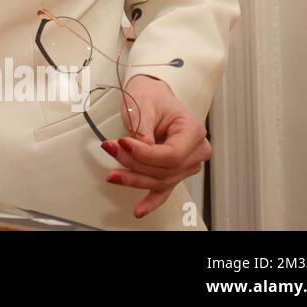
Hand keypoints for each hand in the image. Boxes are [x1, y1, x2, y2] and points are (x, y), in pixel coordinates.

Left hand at [100, 75, 212, 218]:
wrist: (153, 96)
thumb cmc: (152, 96)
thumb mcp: (144, 104)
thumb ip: (143, 126)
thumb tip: (140, 146)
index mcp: (193, 131)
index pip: (172, 154)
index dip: (146, 154)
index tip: (123, 144)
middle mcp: (195, 151)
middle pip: (165, 170)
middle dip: (134, 164)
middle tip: (111, 150)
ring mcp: (186, 164)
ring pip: (160, 181)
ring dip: (134, 179)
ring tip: (112, 174)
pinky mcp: (173, 171)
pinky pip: (163, 190)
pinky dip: (150, 201)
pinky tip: (139, 210)